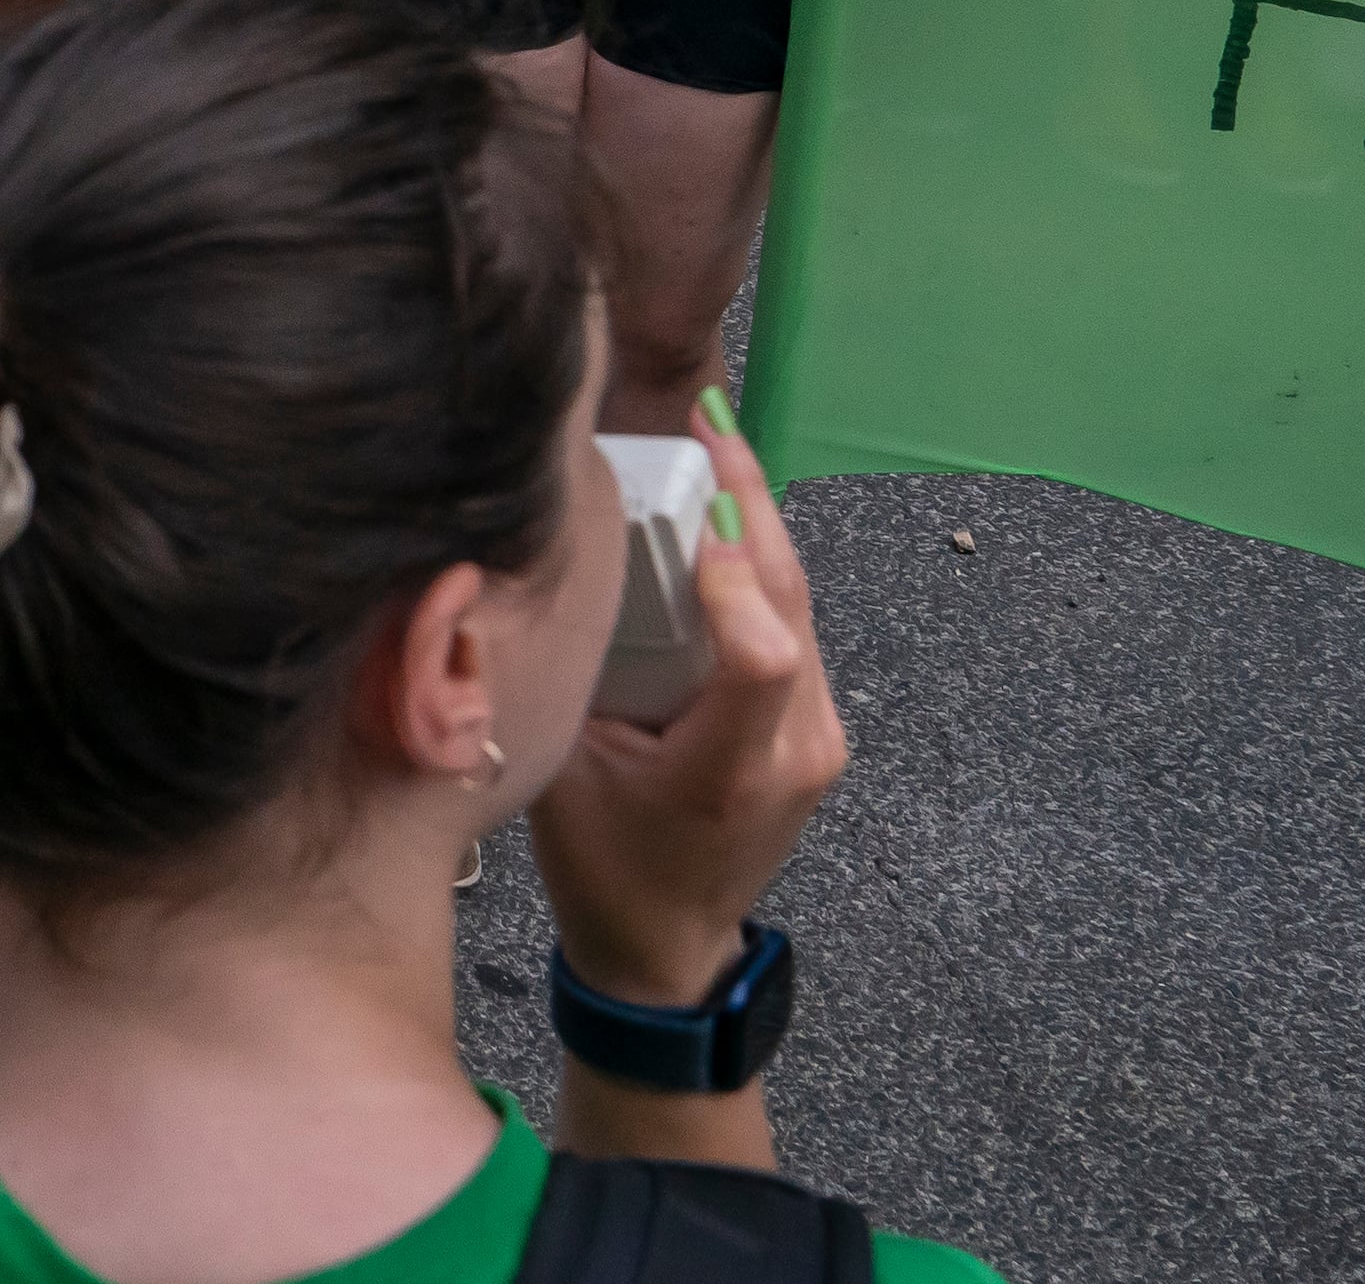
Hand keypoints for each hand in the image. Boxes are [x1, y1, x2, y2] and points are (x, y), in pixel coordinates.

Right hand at [528, 392, 848, 1008]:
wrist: (670, 946)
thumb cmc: (603, 866)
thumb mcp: (564, 774)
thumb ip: (568, 675)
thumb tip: (543, 568)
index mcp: (727, 771)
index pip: (759, 651)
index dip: (727, 571)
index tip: (683, 503)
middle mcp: (797, 748)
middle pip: (790, 601)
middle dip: (748, 500)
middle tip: (704, 418)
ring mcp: (821, 738)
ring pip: (799, 604)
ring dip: (756, 523)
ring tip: (710, 443)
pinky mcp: (819, 729)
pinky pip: (794, 626)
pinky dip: (758, 566)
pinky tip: (722, 514)